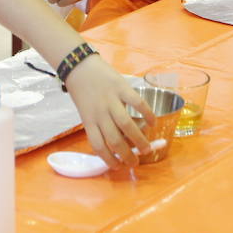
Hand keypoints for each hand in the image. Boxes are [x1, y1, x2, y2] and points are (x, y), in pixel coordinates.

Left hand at [62, 54, 151, 168]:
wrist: (79, 65)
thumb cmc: (82, 90)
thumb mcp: (86, 111)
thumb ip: (99, 124)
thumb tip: (119, 142)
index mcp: (88, 121)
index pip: (98, 146)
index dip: (109, 160)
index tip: (119, 167)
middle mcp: (99, 113)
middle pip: (114, 140)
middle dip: (127, 155)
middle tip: (136, 163)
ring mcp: (111, 100)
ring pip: (127, 126)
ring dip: (139, 140)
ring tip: (147, 148)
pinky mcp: (121, 87)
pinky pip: (137, 103)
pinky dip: (147, 114)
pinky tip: (152, 122)